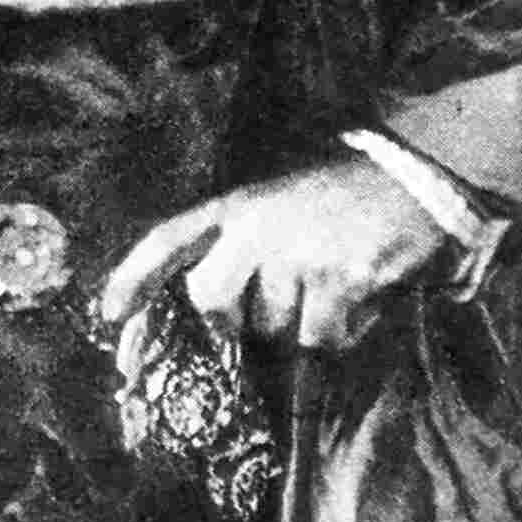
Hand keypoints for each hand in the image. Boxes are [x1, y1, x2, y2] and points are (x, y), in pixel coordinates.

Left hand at [99, 156, 453, 355]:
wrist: (413, 182)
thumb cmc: (338, 204)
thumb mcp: (277, 210)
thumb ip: (239, 255)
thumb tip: (208, 325)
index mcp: (238, 205)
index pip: (169, 238)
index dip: (133, 277)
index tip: (109, 316)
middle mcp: (259, 226)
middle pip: (212, 303)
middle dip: (235, 324)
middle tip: (278, 309)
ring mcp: (299, 251)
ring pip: (272, 331)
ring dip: (300, 328)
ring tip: (331, 291)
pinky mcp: (340, 279)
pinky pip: (320, 339)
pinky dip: (338, 335)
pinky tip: (358, 302)